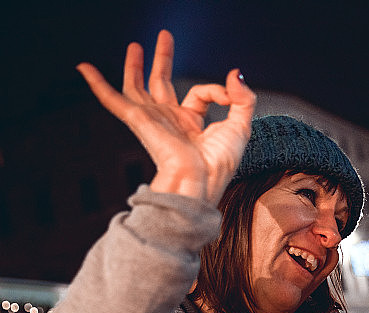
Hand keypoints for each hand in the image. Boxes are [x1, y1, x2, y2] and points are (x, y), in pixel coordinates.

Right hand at [76, 30, 255, 203]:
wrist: (200, 179)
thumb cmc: (219, 163)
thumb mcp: (241, 125)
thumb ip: (243, 98)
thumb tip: (235, 74)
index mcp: (192, 124)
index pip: (200, 93)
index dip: (216, 89)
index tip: (227, 94)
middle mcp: (171, 121)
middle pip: (162, 83)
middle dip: (162, 59)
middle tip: (163, 37)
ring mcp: (154, 120)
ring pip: (138, 87)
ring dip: (135, 65)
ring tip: (135, 45)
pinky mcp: (139, 121)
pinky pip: (113, 100)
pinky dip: (98, 84)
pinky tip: (85, 68)